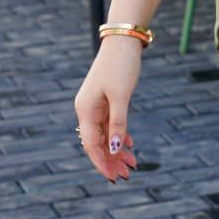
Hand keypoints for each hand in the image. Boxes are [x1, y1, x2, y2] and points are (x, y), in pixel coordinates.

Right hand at [73, 37, 141, 183]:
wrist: (123, 42)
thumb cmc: (121, 67)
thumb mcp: (121, 96)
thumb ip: (118, 123)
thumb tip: (115, 148)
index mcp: (85, 110)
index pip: (91, 145)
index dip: (103, 162)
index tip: (115, 177)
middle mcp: (87, 110)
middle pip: (98, 142)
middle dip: (112, 159)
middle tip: (128, 174)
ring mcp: (95, 105)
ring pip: (105, 134)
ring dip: (117, 149)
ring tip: (132, 163)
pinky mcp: (105, 99)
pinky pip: (110, 123)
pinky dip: (119, 134)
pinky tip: (129, 144)